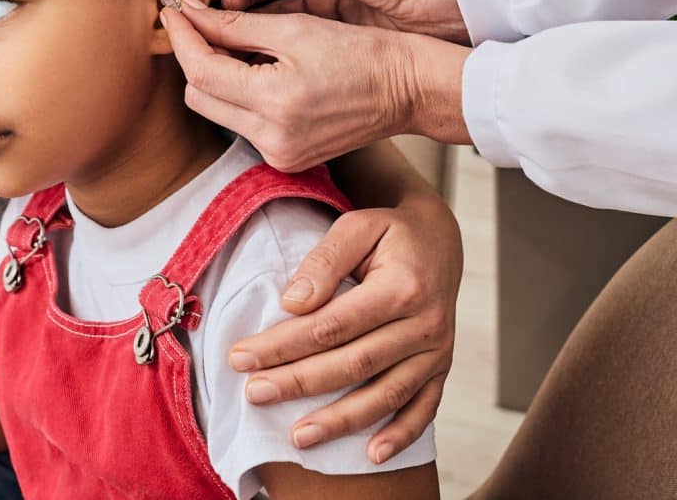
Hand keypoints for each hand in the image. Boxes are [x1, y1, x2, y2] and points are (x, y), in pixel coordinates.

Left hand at [162, 0, 470, 168]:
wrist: (407, 89)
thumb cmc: (361, 53)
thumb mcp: (295, 29)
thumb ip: (234, 25)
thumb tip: (189, 13)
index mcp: (275, 104)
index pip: (201, 71)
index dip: (182, 37)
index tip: (173, 10)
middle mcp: (272, 139)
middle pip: (199, 96)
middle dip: (193, 57)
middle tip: (196, 21)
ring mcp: (278, 155)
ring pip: (216, 111)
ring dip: (212, 76)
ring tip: (225, 41)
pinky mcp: (285, 159)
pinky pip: (241, 124)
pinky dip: (236, 96)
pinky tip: (250, 69)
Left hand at [230, 192, 461, 463]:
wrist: (439, 241)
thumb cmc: (388, 232)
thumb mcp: (356, 227)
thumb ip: (324, 261)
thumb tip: (293, 302)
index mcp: (401, 287)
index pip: (332, 325)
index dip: (284, 344)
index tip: (241, 356)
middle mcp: (424, 325)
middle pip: (353, 364)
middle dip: (299, 383)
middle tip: (254, 394)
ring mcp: (437, 351)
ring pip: (385, 394)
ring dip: (340, 421)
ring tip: (297, 437)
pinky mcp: (442, 368)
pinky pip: (424, 409)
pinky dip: (400, 435)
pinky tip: (370, 455)